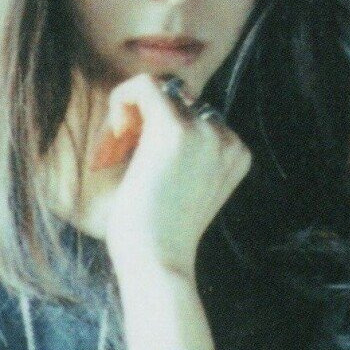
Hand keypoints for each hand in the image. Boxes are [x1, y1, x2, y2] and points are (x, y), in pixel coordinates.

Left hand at [93, 73, 251, 277]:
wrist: (158, 264)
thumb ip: (182, 152)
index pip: (195, 114)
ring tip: (114, 154)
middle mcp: (227, 138)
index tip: (133, 160)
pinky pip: (143, 85)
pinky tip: (114, 138)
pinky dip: (120, 101)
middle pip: (177, 100)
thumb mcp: (180, 187)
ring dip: (130, 117)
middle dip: (143, 121)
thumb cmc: (157, 237)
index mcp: (236, 153)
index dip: (157, 130)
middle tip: (118, 157)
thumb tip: (151, 106)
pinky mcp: (176, 129)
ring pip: (160, 90)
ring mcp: (205, 132)